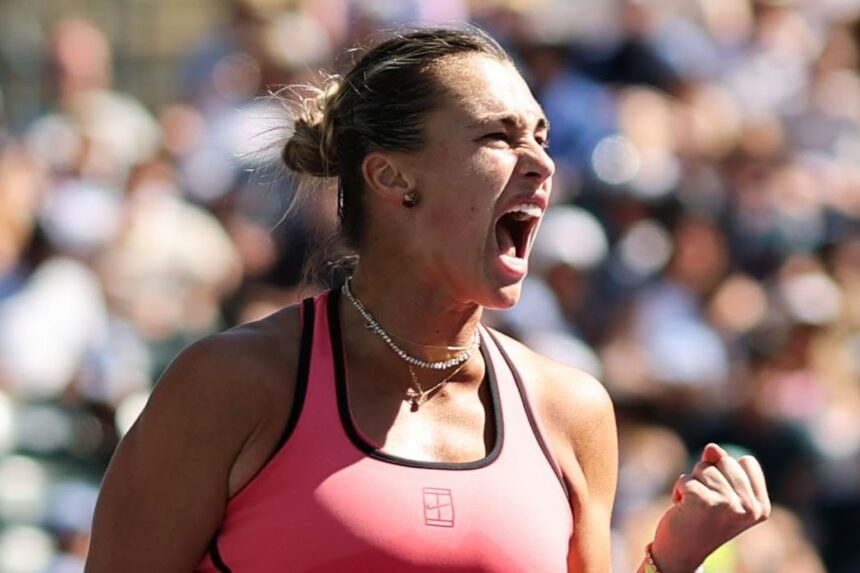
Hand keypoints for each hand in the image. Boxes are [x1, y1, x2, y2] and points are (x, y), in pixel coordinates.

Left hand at [649, 443, 770, 572]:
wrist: (682, 553)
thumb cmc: (700, 520)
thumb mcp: (717, 491)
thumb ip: (719, 466)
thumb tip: (712, 447)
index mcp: (760, 506)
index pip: (746, 462)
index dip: (727, 472)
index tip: (722, 498)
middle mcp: (749, 507)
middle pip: (724, 460)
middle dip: (707, 475)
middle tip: (705, 502)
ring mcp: (729, 504)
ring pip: (703, 467)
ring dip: (692, 483)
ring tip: (694, 506)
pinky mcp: (705, 502)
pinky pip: (686, 479)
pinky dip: (679, 490)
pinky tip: (683, 509)